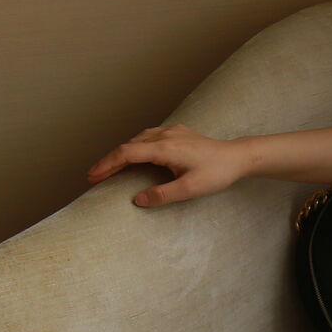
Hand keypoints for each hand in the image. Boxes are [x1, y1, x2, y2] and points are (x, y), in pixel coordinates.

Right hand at [86, 125, 245, 207]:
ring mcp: (172, 131)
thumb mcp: (191, 190)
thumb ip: (163, 195)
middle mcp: (166, 135)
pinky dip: (135, 146)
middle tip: (94, 177)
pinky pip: (149, 136)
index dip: (107, 164)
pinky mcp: (178, 132)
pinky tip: (133, 155)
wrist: (238, 157)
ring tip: (109, 168)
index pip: (127, 153)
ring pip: (138, 139)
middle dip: (109, 160)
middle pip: (128, 145)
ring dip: (121, 153)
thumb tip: (137, 200)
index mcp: (165, 147)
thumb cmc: (218, 173)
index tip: (93, 176)